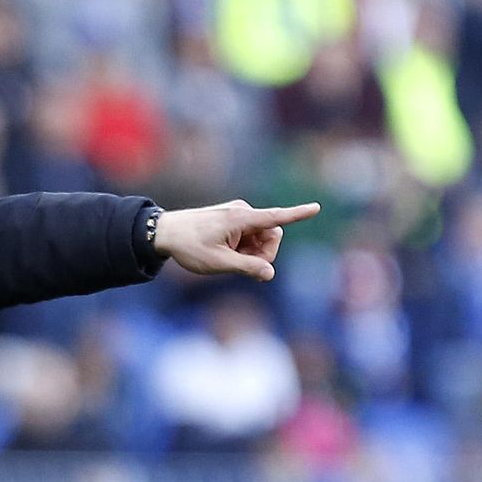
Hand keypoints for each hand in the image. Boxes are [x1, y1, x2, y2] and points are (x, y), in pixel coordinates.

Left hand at [153, 199, 320, 282]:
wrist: (165, 232)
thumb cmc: (189, 246)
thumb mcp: (218, 263)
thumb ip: (246, 268)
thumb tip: (269, 273)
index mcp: (240, 219)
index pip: (275, 217)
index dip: (297, 214)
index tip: (316, 208)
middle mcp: (243, 212)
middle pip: (272, 235)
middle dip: (264, 253)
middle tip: (242, 266)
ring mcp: (238, 214)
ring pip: (261, 237)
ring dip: (252, 252)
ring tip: (228, 258)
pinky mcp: (234, 219)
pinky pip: (250, 235)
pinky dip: (244, 247)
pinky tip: (225, 252)